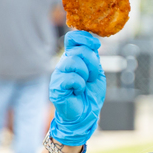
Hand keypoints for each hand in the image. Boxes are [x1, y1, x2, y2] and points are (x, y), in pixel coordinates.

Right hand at [49, 30, 103, 146]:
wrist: (86, 114)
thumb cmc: (90, 93)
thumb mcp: (96, 72)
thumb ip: (93, 57)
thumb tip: (93, 42)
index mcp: (73, 58)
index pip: (72, 38)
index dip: (84, 37)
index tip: (96, 45)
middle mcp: (63, 63)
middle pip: (78, 50)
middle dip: (91, 63)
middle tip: (91, 76)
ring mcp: (58, 74)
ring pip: (74, 62)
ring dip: (85, 75)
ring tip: (84, 84)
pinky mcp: (56, 86)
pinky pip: (71, 78)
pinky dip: (79, 85)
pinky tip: (78, 91)